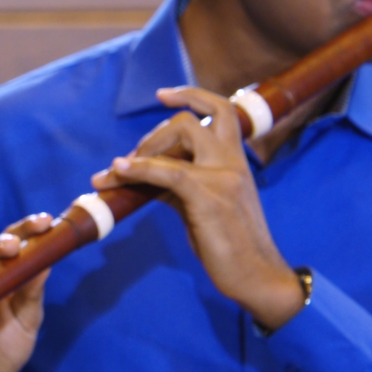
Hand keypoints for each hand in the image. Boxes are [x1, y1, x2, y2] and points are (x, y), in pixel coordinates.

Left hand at [90, 87, 301, 328]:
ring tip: (114, 173)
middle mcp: (233, 162)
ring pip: (179, 137)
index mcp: (236, 161)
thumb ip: (180, 185)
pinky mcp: (209, 197)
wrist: (257, 276)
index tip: (163, 94)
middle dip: (152, 136)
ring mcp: (223, 177)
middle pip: (189, 122)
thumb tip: (142, 175)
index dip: (192, 96)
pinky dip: (138, 169)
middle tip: (129, 163)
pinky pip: (167, 171)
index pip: (221, 111)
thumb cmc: (229, 244)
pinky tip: (118, 172)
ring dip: (139, 152)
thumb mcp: (203, 206)